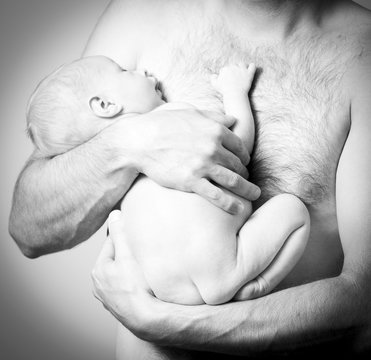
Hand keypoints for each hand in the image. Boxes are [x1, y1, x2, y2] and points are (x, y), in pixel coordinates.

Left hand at [91, 211, 158, 339]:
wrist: (144, 317)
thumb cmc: (135, 286)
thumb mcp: (127, 255)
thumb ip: (120, 233)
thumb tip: (114, 214)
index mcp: (98, 269)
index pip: (110, 244)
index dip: (123, 239)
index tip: (134, 238)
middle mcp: (98, 284)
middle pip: (113, 260)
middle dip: (124, 255)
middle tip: (139, 256)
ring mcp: (106, 296)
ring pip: (116, 275)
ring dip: (126, 270)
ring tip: (140, 271)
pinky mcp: (115, 305)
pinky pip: (121, 288)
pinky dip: (127, 284)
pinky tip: (138, 285)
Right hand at [111, 108, 259, 213]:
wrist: (139, 141)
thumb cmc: (161, 123)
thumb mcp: (188, 110)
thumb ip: (213, 115)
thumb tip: (232, 119)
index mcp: (215, 130)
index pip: (239, 146)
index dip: (244, 156)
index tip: (244, 164)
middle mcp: (213, 148)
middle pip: (238, 164)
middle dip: (245, 173)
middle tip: (247, 180)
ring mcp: (203, 166)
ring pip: (233, 180)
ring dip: (247, 189)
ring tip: (254, 194)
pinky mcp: (192, 182)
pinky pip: (217, 196)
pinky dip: (230, 204)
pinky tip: (238, 209)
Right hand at [212, 63, 255, 93]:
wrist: (234, 95)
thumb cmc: (224, 90)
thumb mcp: (215, 84)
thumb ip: (213, 78)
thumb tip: (214, 75)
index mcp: (225, 68)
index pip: (226, 69)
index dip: (226, 74)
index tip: (227, 80)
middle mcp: (233, 66)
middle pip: (233, 65)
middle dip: (234, 70)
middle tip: (234, 78)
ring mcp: (242, 69)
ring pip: (242, 64)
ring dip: (241, 67)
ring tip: (241, 74)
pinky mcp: (249, 73)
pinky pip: (252, 66)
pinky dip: (251, 66)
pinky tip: (250, 69)